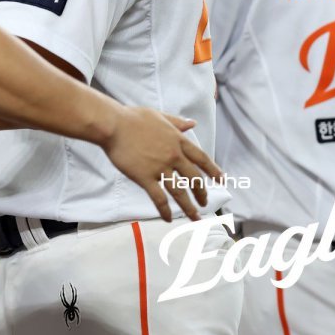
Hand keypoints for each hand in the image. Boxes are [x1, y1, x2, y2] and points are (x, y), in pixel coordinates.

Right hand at [100, 106, 222, 221]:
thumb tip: (192, 123)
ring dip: (189, 207)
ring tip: (195, 217)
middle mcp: (173, 156)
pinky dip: (165, 210)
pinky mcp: (145, 178)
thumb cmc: (133, 117)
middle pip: (194, 179)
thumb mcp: (159, 116)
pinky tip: (168, 218)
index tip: (221, 180)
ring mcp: (160, 168)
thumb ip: (177, 122)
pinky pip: (158, 198)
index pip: (201, 158)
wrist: (113, 124)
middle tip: (205, 203)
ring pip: (180, 192)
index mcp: (178, 140)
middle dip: (202, 193)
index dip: (213, 171)